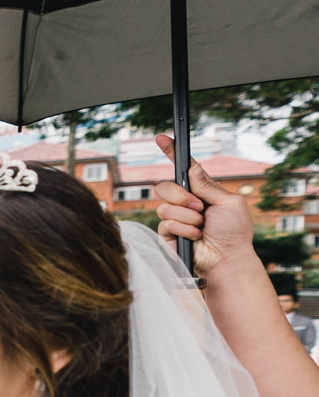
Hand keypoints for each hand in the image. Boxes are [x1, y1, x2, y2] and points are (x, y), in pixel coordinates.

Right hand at [153, 134, 255, 277]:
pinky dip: (183, 229)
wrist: (226, 258)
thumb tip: (193, 169)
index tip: (162, 138)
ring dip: (186, 216)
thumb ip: (209, 186)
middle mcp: (185, 201)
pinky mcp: (167, 233)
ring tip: (201, 226)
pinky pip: (165, 222)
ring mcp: (175, 217)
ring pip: (164, 205)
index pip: (183, 168)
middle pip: (165, 186)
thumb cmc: (234, 232)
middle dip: (182, 196)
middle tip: (199, 207)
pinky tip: (194, 236)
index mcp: (201, 190)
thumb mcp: (229, 203)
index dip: (171, 153)